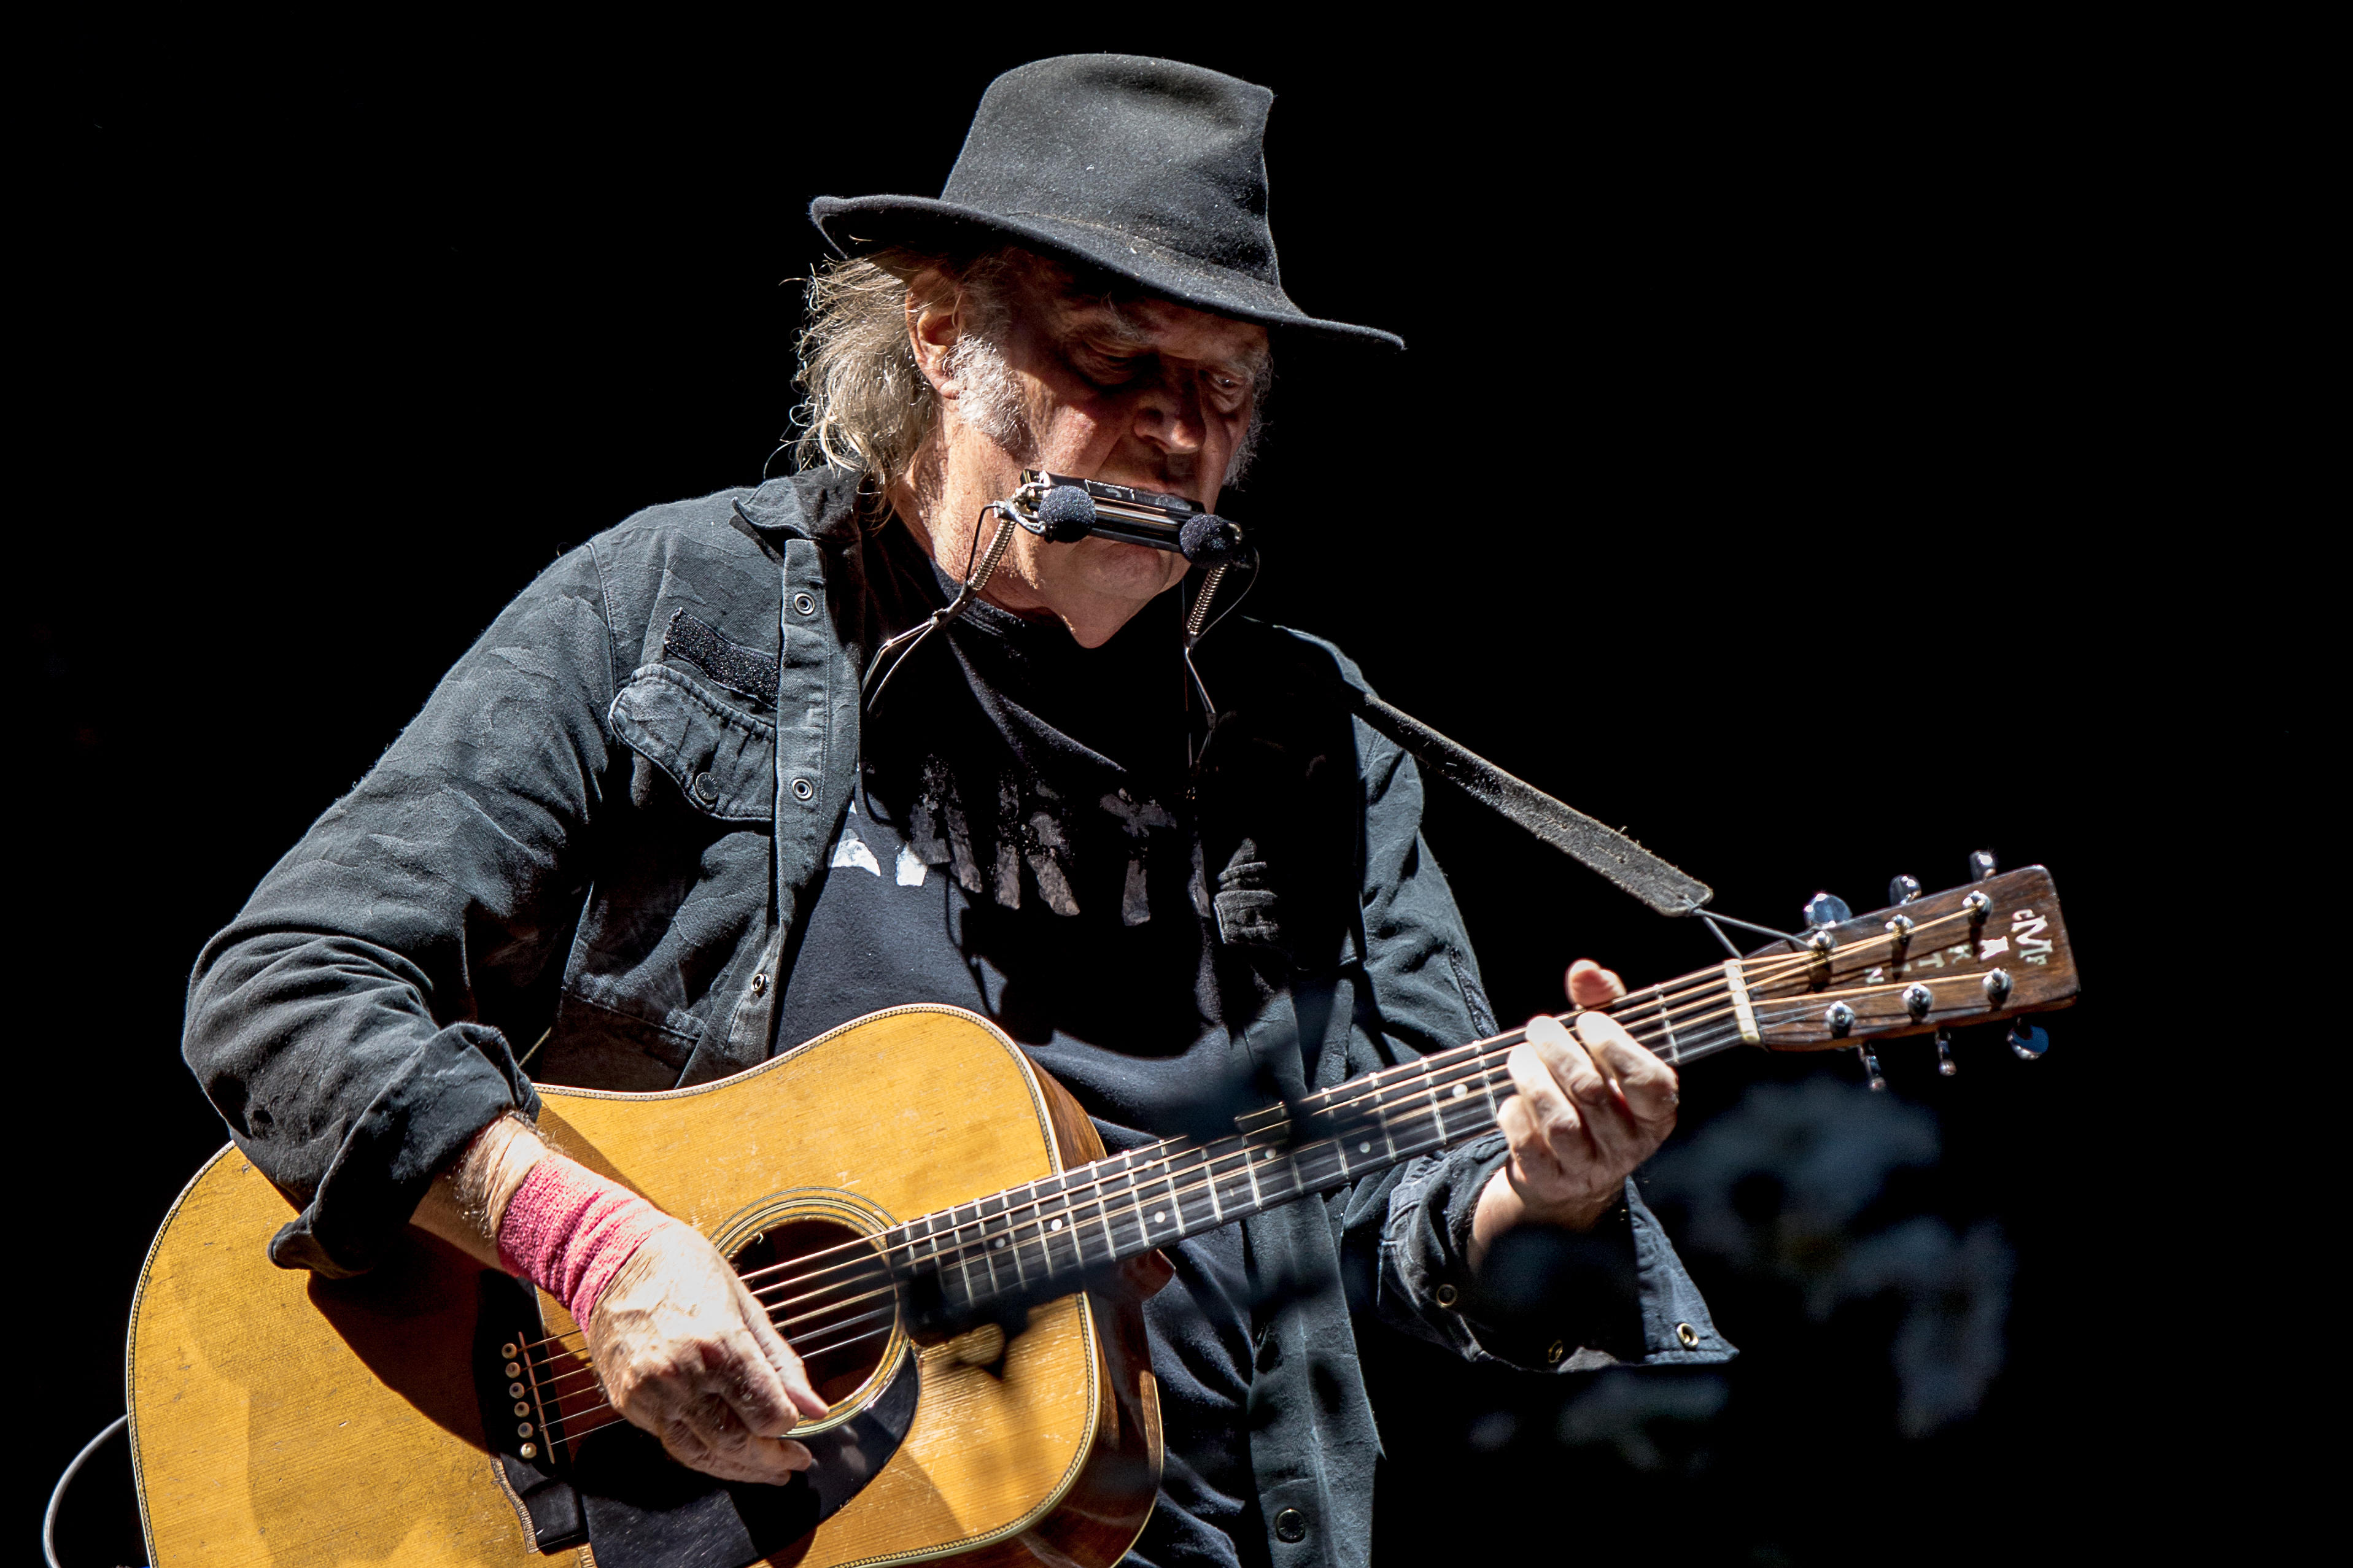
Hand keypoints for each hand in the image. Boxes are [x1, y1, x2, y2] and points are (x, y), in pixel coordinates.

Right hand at [586, 1224, 830, 1483]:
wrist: (617, 1259)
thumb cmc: (686, 1270)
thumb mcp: (746, 1306)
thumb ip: (780, 1362)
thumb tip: (813, 1408)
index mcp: (721, 1344)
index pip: (766, 1414)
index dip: (787, 1425)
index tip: (796, 1422)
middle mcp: (683, 1375)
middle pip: (736, 1442)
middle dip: (771, 1459)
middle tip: (794, 1461)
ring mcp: (651, 1393)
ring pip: (702, 1454)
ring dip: (740, 1470)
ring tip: (768, 1471)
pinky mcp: (630, 1403)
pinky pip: (673, 1443)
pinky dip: (704, 1455)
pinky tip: (727, 1455)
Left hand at [1471, 959, 1679, 1265]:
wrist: (1571, 1174)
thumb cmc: (1595, 1092)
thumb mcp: (1608, 1050)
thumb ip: (1602, 1005)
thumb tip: (1585, 971)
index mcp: (1656, 1113)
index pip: (1649, 1081)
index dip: (1616, 1045)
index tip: (1586, 1019)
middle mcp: (1628, 1146)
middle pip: (1591, 1092)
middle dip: (1557, 1051)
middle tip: (1538, 1027)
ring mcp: (1589, 1169)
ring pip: (1559, 1121)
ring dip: (1531, 1078)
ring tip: (1519, 1056)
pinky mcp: (1551, 1182)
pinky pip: (1527, 1143)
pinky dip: (1514, 1114)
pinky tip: (1514, 1098)